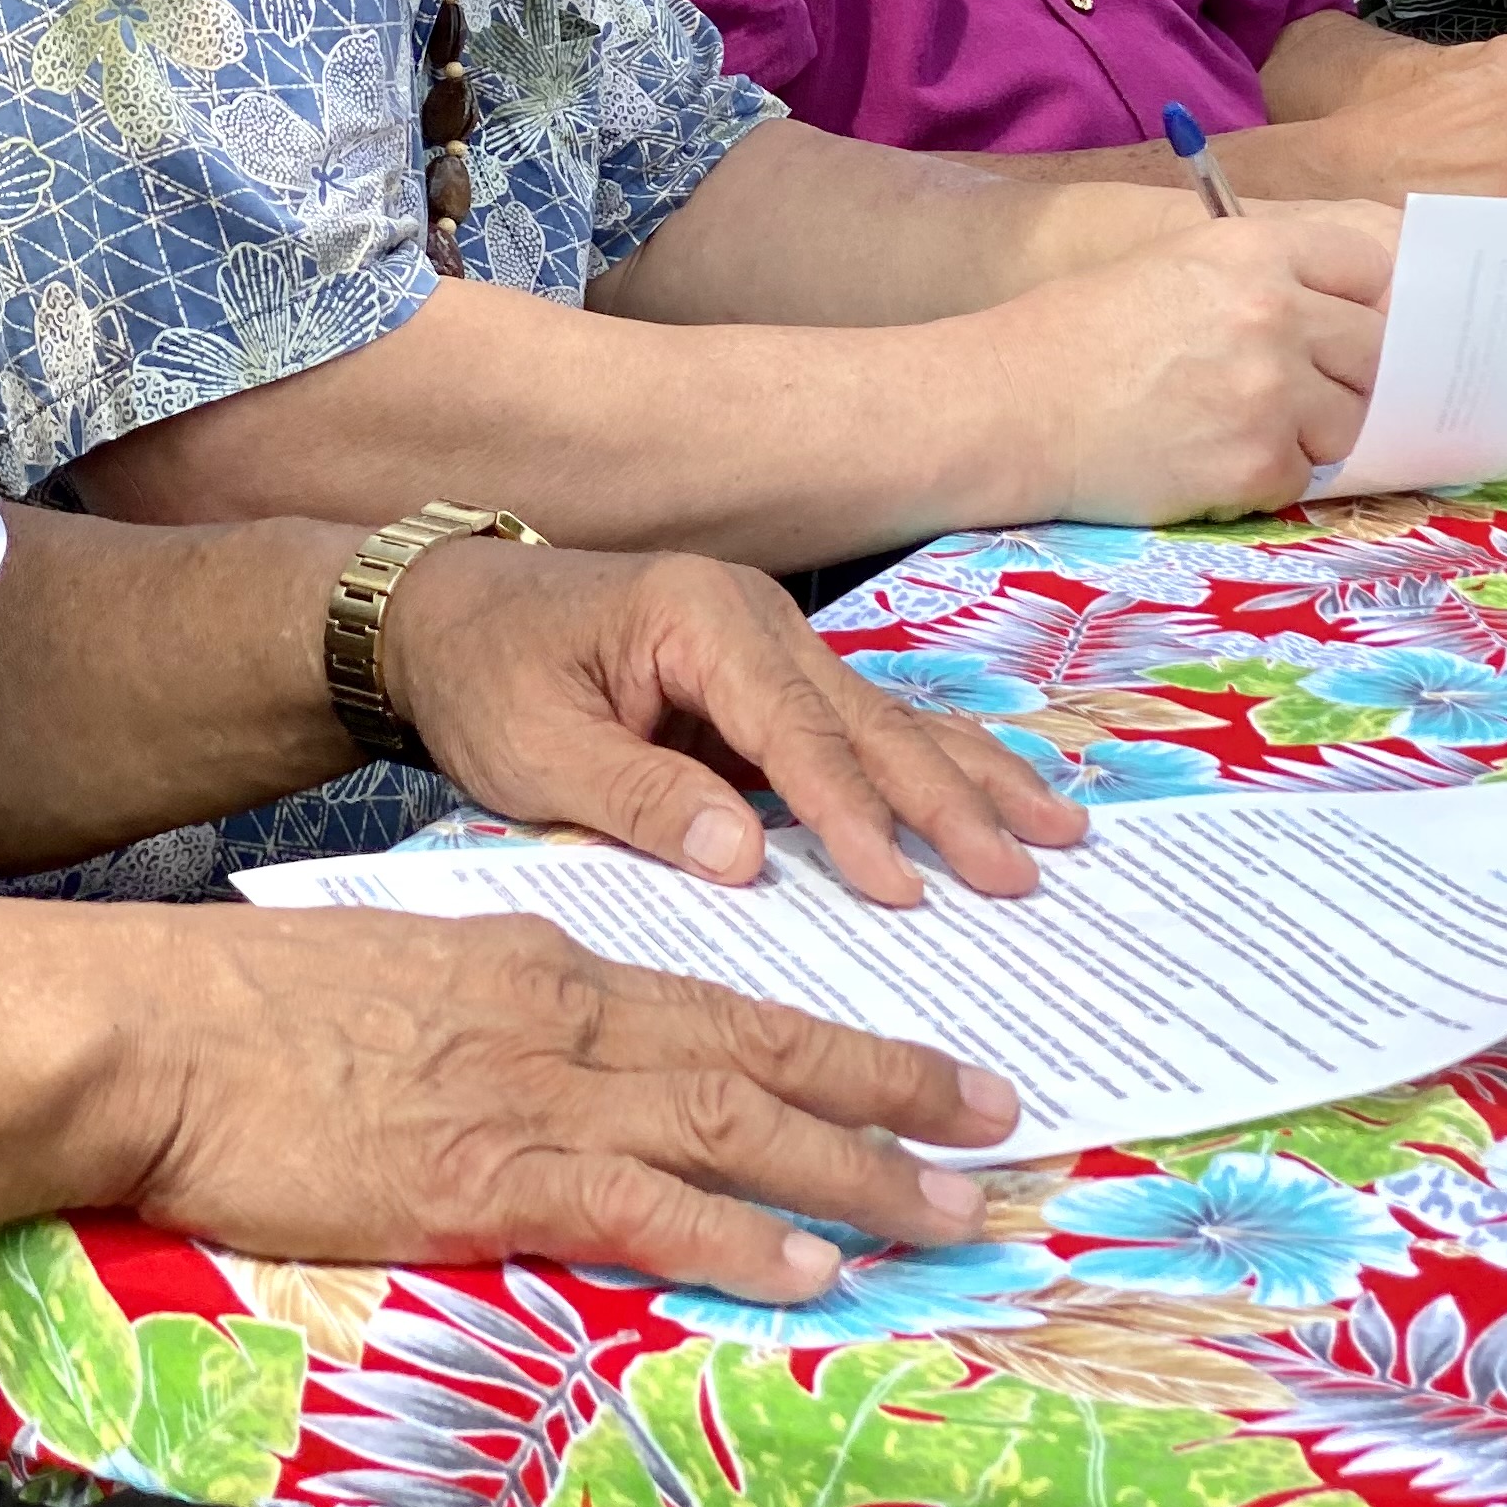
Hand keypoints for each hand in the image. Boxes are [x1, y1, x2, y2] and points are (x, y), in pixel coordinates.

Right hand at [119, 907, 1019, 1300]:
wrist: (164, 1031)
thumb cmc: (259, 1015)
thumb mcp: (413, 980)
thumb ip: (503, 1012)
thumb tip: (568, 1052)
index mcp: (546, 961)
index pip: (722, 999)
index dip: (832, 1040)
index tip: (920, 1066)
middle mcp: (564, 1012)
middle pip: (760, 1048)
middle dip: (890, 1090)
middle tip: (999, 1120)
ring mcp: (531, 1092)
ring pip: (732, 1123)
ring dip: (854, 1168)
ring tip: (949, 1207)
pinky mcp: (487, 1173)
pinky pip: (643, 1208)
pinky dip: (736, 1236)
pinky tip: (807, 1269)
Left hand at [382, 538, 1084, 906]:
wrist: (446, 614)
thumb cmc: (484, 676)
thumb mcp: (535, 748)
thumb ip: (639, 799)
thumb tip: (748, 858)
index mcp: (695, 618)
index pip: (791, 729)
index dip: (849, 815)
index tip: (901, 891)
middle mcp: (754, 616)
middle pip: (866, 719)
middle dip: (948, 801)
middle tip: (1023, 872)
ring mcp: (773, 639)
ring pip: (887, 718)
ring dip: (971, 779)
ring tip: (1060, 832)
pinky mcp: (772, 675)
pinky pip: (865, 724)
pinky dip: (938, 761)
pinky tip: (1002, 793)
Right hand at [991, 201, 1393, 519]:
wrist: (1016, 406)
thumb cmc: (1081, 332)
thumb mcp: (1175, 265)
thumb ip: (1263, 277)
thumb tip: (1344, 312)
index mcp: (1253, 251)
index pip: (1366, 266)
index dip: (1363, 299)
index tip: (1349, 324)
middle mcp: (1274, 315)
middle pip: (1375, 349)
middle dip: (1348, 372)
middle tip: (1297, 388)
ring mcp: (1271, 393)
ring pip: (1350, 421)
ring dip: (1312, 430)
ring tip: (1241, 425)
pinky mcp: (1257, 465)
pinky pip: (1304, 477)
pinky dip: (1268, 476)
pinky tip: (1213, 458)